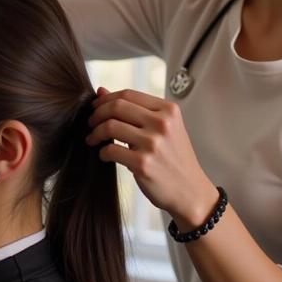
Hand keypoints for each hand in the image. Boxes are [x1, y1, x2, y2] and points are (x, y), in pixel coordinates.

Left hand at [86, 87, 219, 228]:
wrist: (190, 191)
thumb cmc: (173, 157)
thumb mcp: (162, 128)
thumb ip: (134, 109)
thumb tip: (100, 91)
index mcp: (169, 110)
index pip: (128, 94)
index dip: (106, 99)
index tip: (96, 107)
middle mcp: (163, 124)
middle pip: (117, 106)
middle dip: (97, 113)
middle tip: (90, 123)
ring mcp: (153, 144)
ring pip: (110, 126)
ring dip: (95, 133)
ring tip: (92, 139)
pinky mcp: (143, 164)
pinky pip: (110, 150)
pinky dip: (102, 152)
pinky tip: (105, 155)